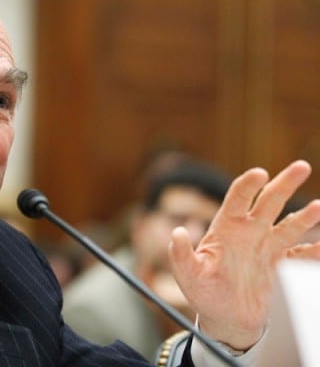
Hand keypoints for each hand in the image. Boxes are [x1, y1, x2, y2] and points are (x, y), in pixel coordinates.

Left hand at [168, 160, 319, 349]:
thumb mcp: (188, 274)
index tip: (260, 173)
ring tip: (318, 207)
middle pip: (269, 201)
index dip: (248, 184)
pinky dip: (314, 251)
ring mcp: (268, 247)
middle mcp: (250, 232)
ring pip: (290, 225)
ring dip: (305, 216)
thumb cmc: (202, 291)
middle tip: (302, 166)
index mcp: (226, 228)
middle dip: (285, 183)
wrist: (224, 316)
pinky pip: (301, 255)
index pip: (238, 198)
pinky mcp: (282, 266)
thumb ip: (181, 255)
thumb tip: (177, 233)